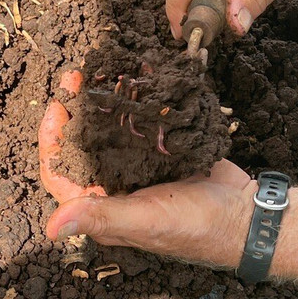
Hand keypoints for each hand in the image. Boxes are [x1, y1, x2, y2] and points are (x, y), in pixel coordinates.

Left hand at [38, 70, 254, 267]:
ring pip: (110, 131)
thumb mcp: (146, 220)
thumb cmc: (195, 227)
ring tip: (100, 70)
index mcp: (102, 208)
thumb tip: (50, 228)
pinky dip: (137, 100)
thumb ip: (102, 217)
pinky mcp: (162, 153)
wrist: (247, 217)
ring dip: (104, 101)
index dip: (52, 143)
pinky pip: (142, 124)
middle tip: (77, 75)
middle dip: (76, 111)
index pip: (61, 175)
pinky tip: (134, 77)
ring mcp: (140, 168)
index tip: (57, 107)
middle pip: (82, 146)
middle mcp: (115, 187)